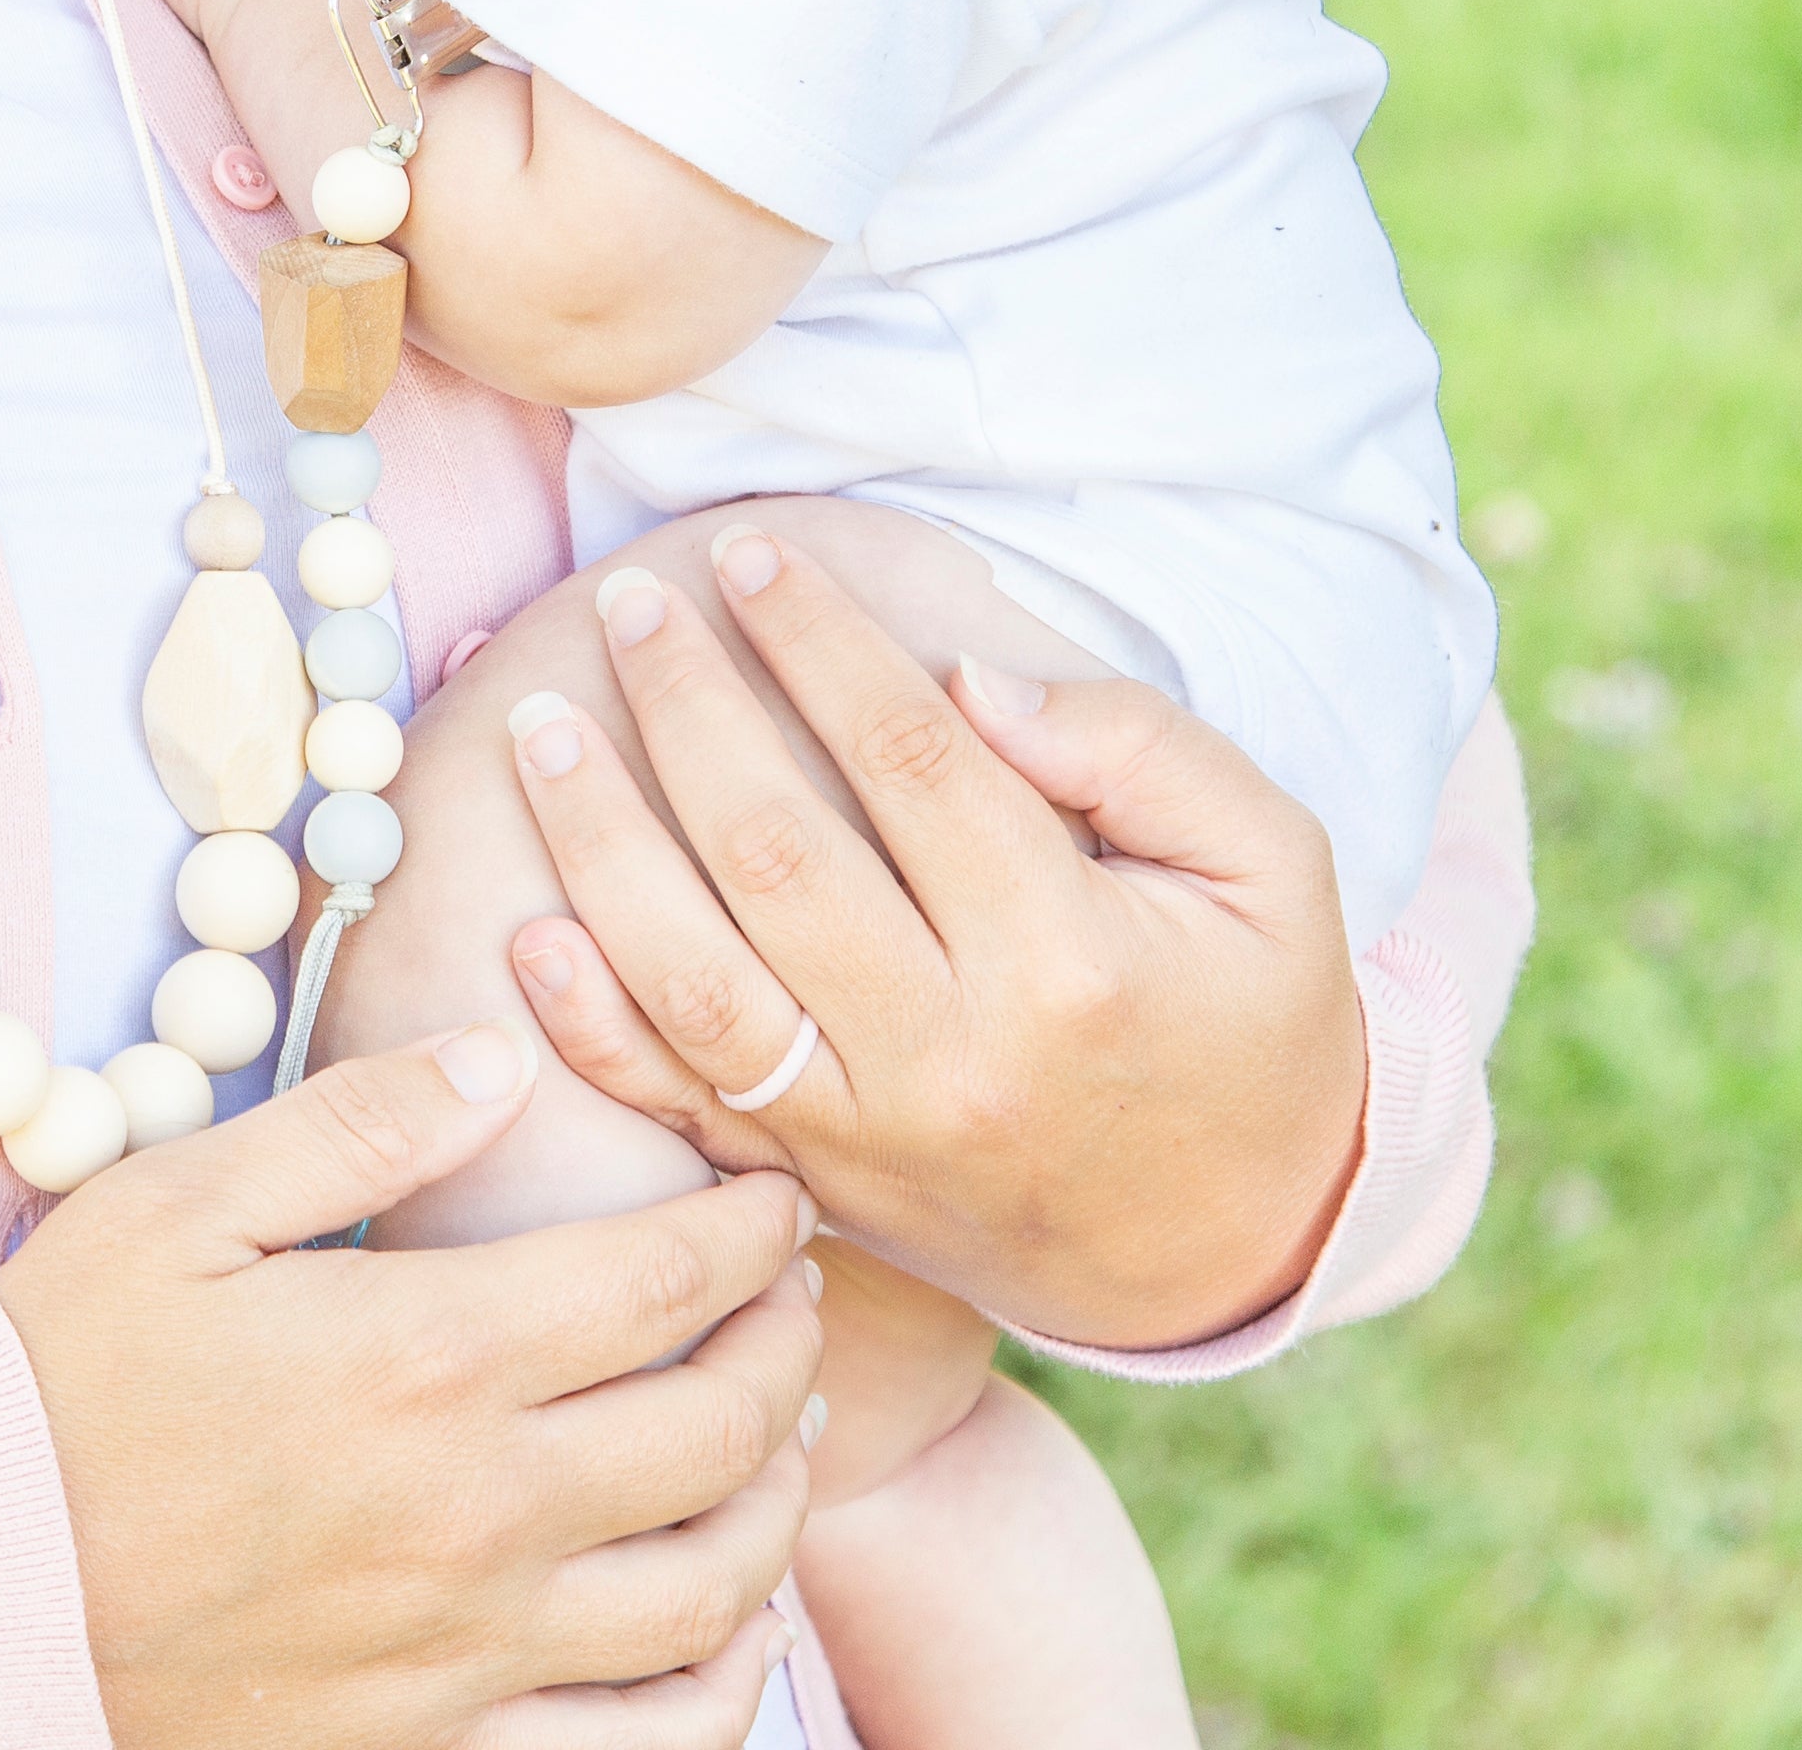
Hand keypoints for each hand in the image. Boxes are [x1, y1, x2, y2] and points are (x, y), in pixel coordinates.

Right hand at [0, 1019, 819, 1749]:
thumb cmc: (56, 1384)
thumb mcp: (178, 1204)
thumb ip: (357, 1123)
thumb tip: (502, 1058)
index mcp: (428, 1357)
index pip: (664, 1278)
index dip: (749, 1229)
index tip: (773, 1196)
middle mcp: (481, 1511)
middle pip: (722, 1429)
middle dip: (785, 1347)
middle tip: (789, 1300)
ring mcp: (471, 1650)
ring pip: (713, 1589)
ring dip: (778, 1503)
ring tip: (779, 1442)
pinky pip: (642, 1747)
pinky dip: (720, 1690)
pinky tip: (726, 1630)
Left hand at [501, 532, 1367, 1353]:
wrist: (1230, 1245)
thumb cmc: (1251, 1021)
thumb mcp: (1275, 866)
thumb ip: (1142, 749)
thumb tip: (972, 678)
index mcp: (1071, 961)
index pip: (914, 762)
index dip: (820, 642)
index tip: (751, 555)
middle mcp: (954, 1056)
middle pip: (777, 853)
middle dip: (686, 708)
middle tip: (629, 601)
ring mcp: (870, 1136)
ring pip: (695, 981)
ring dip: (599, 844)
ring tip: (542, 726)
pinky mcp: (818, 1186)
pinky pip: (677, 1105)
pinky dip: (587, 1023)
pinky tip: (527, 926)